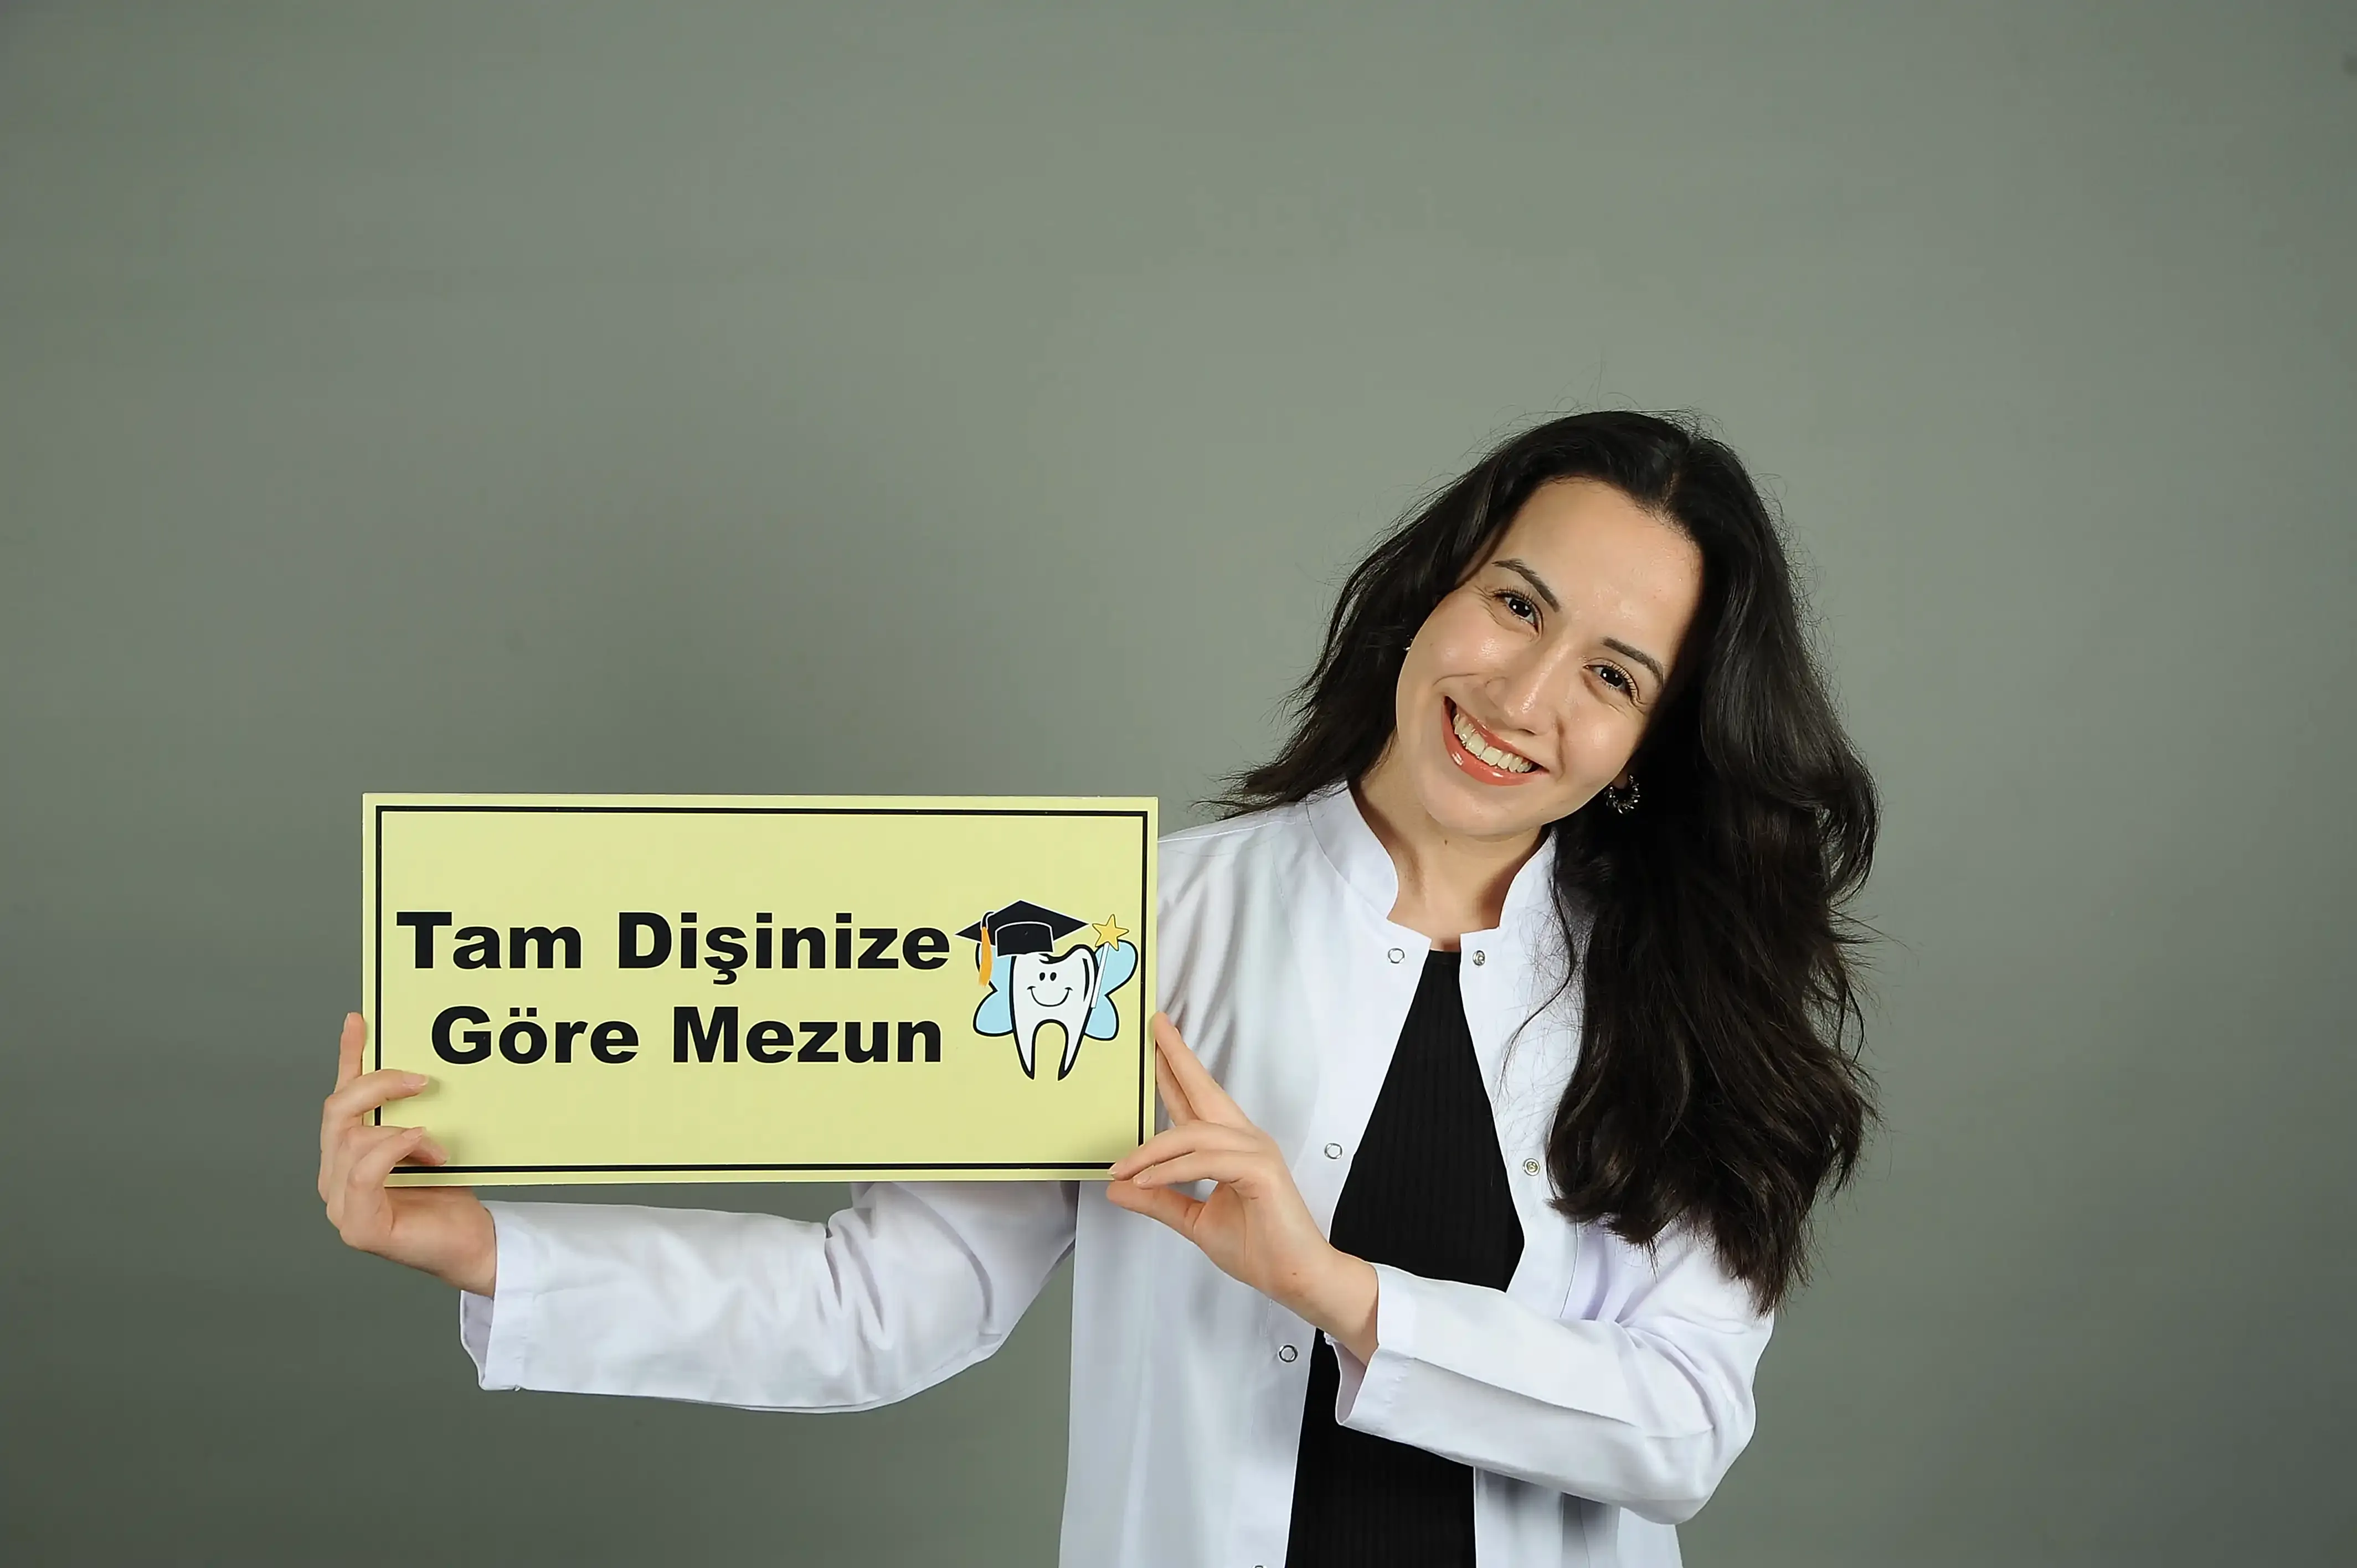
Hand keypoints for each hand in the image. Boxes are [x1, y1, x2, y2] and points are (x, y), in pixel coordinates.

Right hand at [318, 1012, 496, 1294]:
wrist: (473, 1243)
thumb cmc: (449, 1194)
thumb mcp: (429, 1138)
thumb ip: (412, 1110)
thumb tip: (420, 1068)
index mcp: (345, 1155)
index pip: (340, 1098)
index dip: (348, 1058)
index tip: (360, 1019)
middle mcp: (334, 1178)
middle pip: (337, 1112)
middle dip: (377, 1085)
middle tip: (421, 1079)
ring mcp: (342, 1205)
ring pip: (352, 1140)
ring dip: (401, 1131)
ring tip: (435, 1143)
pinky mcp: (359, 1227)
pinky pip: (364, 1173)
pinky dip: (393, 1150)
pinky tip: (421, 1146)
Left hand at [1106, 1013, 1379, 1359]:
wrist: (1296, 1278)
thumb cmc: (1258, 1248)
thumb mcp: (1195, 1221)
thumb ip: (1160, 1201)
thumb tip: (1117, 1188)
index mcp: (1232, 1147)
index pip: (1196, 1103)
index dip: (1175, 1073)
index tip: (1156, 1045)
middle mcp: (1246, 1140)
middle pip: (1205, 1090)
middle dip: (1177, 1058)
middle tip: (1156, 1028)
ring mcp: (1256, 1152)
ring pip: (1194, 1133)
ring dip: (1152, 1150)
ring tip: (1122, 1169)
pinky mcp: (1260, 1171)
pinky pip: (1206, 1161)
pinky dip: (1172, 1170)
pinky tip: (1145, 1181)